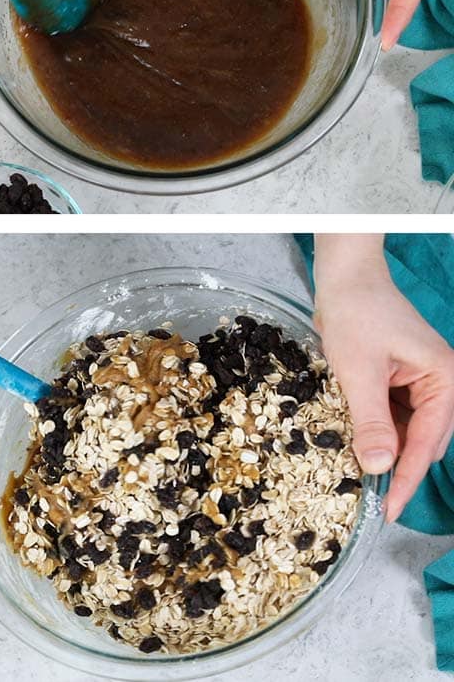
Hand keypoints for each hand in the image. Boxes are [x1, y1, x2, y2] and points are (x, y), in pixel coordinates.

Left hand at [314, 234, 453, 522]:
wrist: (344, 278)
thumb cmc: (356, 313)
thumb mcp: (358, 372)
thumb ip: (370, 420)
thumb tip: (380, 467)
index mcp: (445, 380)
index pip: (427, 443)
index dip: (407, 478)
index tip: (390, 510)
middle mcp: (440, 383)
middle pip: (422, 441)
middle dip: (398, 467)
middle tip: (372, 500)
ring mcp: (420, 381)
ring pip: (406, 431)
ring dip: (385, 448)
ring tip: (360, 475)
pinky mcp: (398, 379)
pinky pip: (391, 414)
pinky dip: (375, 429)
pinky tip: (355, 441)